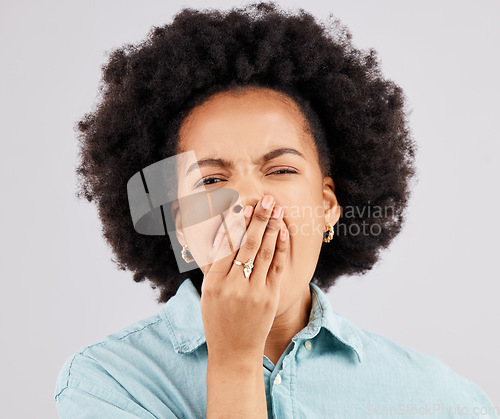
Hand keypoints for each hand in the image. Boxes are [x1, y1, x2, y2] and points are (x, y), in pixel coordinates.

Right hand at [200, 194, 288, 363]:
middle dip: (257, 218)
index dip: (235, 224)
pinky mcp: (270, 297)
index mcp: (213, 283)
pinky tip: (282, 232)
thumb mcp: (207, 293)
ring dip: (271, 227)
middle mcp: (233, 286)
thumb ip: (213, 265)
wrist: (234, 351)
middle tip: (264, 199)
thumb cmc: (217, 319)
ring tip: (275, 209)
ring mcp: (254, 292)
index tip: (241, 205)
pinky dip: (280, 248)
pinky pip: (277, 267)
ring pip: (264, 252)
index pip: (225, 245)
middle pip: (247, 244)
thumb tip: (222, 235)